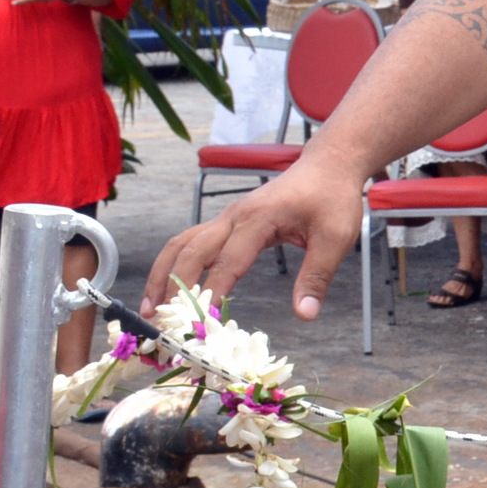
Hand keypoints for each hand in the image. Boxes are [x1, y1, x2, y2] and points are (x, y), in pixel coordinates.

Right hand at [148, 154, 367, 319]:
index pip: (227, 261)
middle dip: (173, 286)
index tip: (201, 322)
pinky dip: (176, 265)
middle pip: (190, 250)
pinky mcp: (229, 221)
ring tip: (150, 308)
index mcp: (258, 218)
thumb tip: (305, 314)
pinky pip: (192, 241)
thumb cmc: (333, 197)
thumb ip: (317, 276)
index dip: (212, 292)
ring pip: (182, 244)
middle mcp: (234, 216)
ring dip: (164, 274)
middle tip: (163, 321)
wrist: (328, 165)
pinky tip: (171, 288)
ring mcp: (228, 217)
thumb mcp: (336, 237)